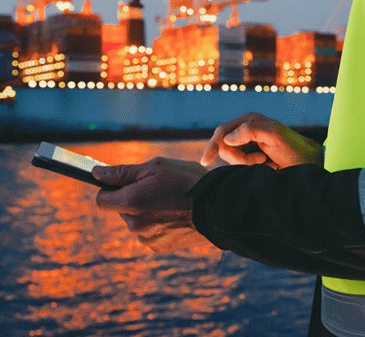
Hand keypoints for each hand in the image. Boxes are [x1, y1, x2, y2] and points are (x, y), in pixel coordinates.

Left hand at [93, 157, 210, 252]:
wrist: (217, 206)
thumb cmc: (186, 181)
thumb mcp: (155, 167)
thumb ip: (122, 172)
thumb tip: (96, 173)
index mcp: (130, 203)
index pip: (101, 199)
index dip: (111, 188)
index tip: (126, 182)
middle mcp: (134, 225)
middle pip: (121, 209)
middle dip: (133, 198)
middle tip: (158, 187)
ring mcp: (147, 239)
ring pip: (137, 221)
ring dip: (146, 211)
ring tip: (170, 200)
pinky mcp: (160, 247)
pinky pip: (150, 233)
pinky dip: (158, 223)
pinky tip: (175, 214)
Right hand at [201, 112, 322, 169]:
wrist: (306, 165)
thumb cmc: (293, 148)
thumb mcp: (274, 135)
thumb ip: (251, 131)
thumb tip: (227, 138)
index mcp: (250, 120)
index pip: (223, 131)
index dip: (213, 145)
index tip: (206, 161)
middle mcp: (246, 131)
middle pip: (224, 147)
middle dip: (239, 158)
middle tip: (261, 161)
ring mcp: (247, 146)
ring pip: (230, 158)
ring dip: (247, 164)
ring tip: (266, 163)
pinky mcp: (250, 159)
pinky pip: (238, 167)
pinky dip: (250, 169)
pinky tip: (265, 166)